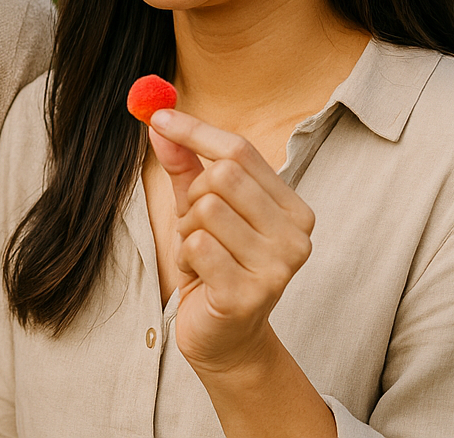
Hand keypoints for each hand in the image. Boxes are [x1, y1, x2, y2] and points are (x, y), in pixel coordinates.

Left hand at [147, 108, 314, 376]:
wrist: (225, 338)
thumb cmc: (215, 266)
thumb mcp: (199, 209)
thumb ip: (185, 166)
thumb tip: (159, 121)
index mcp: (292, 208)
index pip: (240, 151)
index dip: (195, 130)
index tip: (157, 115)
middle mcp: (295, 235)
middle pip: (222, 176)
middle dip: (192, 198)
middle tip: (194, 226)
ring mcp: (277, 267)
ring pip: (205, 209)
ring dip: (187, 232)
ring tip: (202, 257)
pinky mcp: (248, 294)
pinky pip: (196, 245)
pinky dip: (186, 257)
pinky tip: (201, 278)